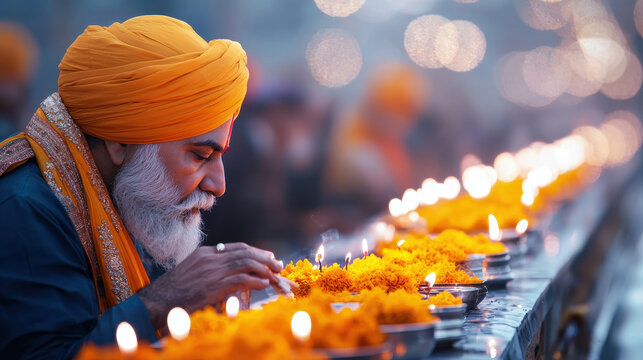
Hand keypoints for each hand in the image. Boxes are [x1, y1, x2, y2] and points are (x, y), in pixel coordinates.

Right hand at [138, 242, 282, 329]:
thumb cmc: (174, 291)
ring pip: (245, 264)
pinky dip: (254, 280)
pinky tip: (263, 284)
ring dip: (263, 269)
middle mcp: (210, 258)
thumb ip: (210, 268)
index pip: (237, 248)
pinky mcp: (212, 286)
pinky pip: (239, 280)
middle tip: (278, 264)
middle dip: (264, 258)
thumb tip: (228, 272)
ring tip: (275, 274)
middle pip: (244, 253)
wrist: (158, 301)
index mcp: (206, 253)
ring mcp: (211, 271)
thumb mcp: (192, 272)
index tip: (267, 257)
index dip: (255, 252)